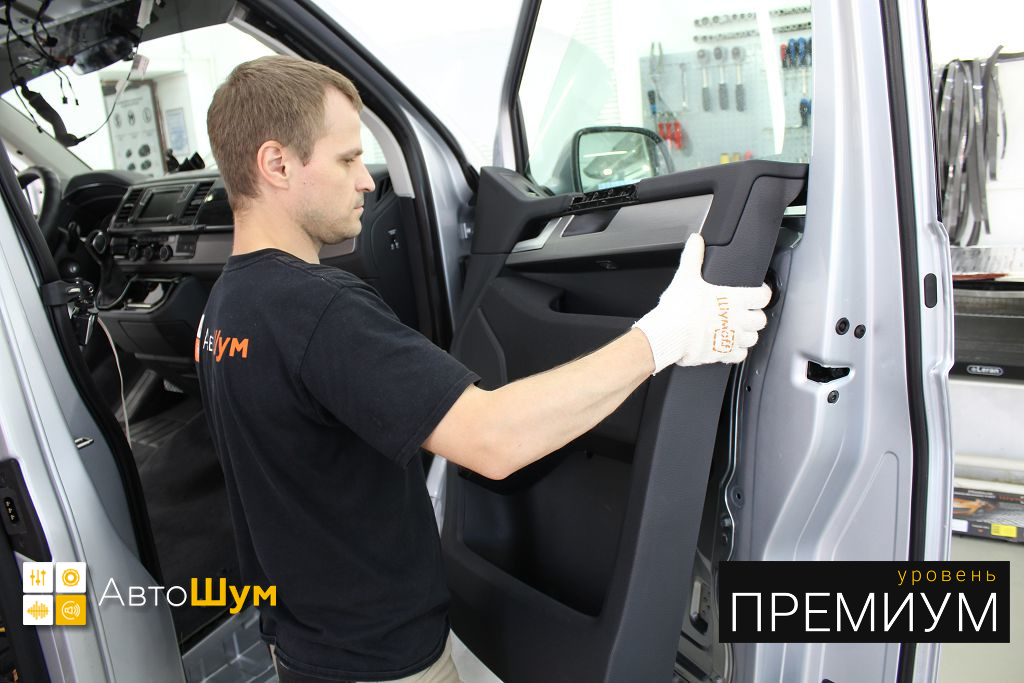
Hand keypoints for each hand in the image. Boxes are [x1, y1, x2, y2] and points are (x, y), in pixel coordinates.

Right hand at [633, 233, 770, 372]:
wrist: (668, 334)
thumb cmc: (679, 308)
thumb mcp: (686, 277)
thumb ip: (693, 257)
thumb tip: (696, 240)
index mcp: (734, 299)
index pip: (763, 295)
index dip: (762, 293)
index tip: (757, 292)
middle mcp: (738, 320)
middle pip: (761, 319)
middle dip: (755, 315)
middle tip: (745, 313)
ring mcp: (732, 338)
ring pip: (753, 338)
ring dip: (747, 334)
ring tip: (737, 329)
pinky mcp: (723, 353)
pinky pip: (740, 355)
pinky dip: (736, 351)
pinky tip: (728, 345)